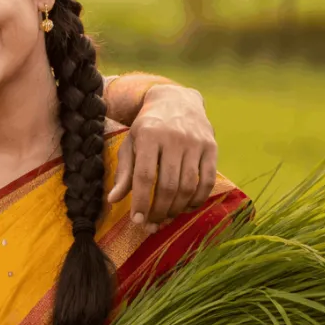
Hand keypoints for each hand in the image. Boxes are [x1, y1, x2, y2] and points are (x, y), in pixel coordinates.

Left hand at [106, 84, 217, 230]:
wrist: (176, 100)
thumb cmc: (147, 127)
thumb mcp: (130, 143)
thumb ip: (123, 172)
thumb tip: (113, 200)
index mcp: (148, 135)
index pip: (145, 176)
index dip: (141, 202)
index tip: (137, 220)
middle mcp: (174, 137)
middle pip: (168, 185)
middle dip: (159, 210)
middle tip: (152, 223)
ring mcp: (195, 142)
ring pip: (188, 186)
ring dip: (177, 208)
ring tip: (166, 217)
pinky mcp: (211, 147)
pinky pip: (208, 181)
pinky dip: (198, 199)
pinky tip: (187, 207)